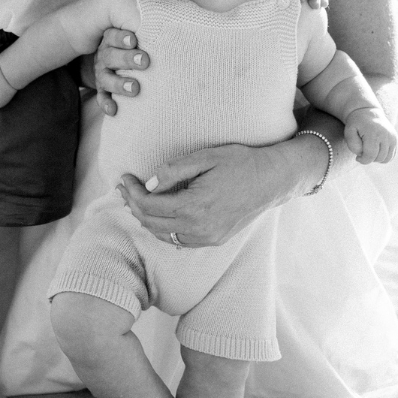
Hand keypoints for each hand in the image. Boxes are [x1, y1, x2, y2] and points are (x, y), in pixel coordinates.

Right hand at [90, 27, 148, 116]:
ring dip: (119, 83)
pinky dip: (106, 103)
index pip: (113, 36)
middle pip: (111, 56)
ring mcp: (102, 73)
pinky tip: (114, 110)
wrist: (109, 62)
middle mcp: (105, 56)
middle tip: (145, 61)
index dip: (122, 38)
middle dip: (127, 59)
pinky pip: (102, 97)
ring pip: (106, 78)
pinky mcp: (102, 89)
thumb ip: (148, 26)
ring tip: (135, 88)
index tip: (134, 40)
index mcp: (111, 39)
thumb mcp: (135, 34)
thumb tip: (176, 14)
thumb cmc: (132, 45)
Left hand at [115, 140, 288, 247]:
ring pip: (163, 235)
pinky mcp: (215, 240)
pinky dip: (163, 228)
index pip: (148, 206)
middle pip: (151, 223)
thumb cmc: (239, 163)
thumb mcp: (204, 157)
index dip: (131, 192)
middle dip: (133, 205)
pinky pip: (179, 240)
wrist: (273, 179)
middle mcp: (200, 228)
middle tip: (124, 187)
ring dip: (146, 218)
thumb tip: (149, 184)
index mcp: (195, 207)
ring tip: (135, 199)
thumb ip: (173, 170)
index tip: (125, 177)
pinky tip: (158, 213)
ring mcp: (208, 238)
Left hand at [343, 105, 397, 165]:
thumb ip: (353, 144)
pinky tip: (375, 151)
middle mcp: (386, 135)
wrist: (368, 113)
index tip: (357, 158)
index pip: (370, 155)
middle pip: (378, 158)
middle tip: (362, 152)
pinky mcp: (395, 139)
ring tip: (368, 151)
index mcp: (373, 133)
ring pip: (386, 159)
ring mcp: (392, 137)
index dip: (363, 160)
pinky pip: (391, 156)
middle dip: (369, 159)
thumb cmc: (356, 124)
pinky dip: (383, 157)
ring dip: (376, 159)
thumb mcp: (348, 131)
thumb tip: (362, 154)